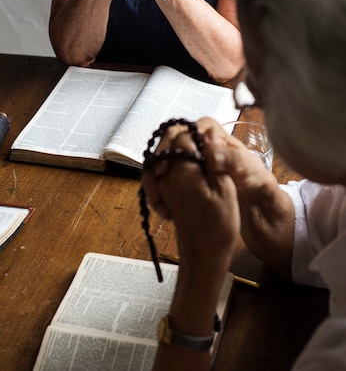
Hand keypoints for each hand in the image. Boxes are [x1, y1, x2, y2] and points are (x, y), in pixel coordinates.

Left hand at [141, 119, 239, 271]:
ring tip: (199, 159)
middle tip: (206, 150)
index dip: (200, 134)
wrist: (202, 254)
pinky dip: (172, 165)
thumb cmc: (218, 226)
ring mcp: (161, 183)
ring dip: (179, 151)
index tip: (213, 144)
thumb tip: (207, 133)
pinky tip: (187, 172)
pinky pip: (160, 168)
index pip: (184, 135)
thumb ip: (215, 159)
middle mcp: (166, 175)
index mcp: (183, 171)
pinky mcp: (162, 191)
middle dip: (187, 139)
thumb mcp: (225, 189)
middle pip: (169, 141)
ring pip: (164, 152)